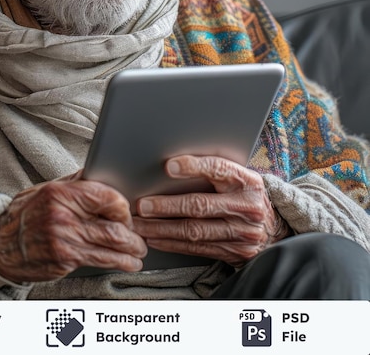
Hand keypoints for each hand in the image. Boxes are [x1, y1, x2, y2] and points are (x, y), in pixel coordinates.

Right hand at [0, 177, 147, 282]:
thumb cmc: (23, 214)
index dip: (124, 207)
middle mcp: (63, 217)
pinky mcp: (63, 261)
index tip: (128, 212)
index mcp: (61, 193)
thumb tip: (102, 173)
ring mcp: (64, 241)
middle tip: (138, 235)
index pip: (108, 197)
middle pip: (114, 226)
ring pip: (112, 247)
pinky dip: (119, 263)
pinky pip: (99, 261)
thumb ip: (76, 183)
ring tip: (138, 251)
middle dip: (133, 233)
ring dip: (132, 251)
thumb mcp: (47, 189)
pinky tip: (126, 262)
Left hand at [132, 155, 290, 266]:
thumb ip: (216, 172)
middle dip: (167, 206)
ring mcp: (242, 233)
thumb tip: (172, 164)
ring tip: (140, 225)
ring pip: (195, 231)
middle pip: (200, 205)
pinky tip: (155, 239)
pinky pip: (198, 248)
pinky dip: (172, 243)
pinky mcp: (235, 252)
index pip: (219, 169)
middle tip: (143, 205)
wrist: (278, 229)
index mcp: (248, 181)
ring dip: (162, 229)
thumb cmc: (247, 196)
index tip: (169, 166)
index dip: (193, 167)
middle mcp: (247, 207)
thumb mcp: (241, 178)